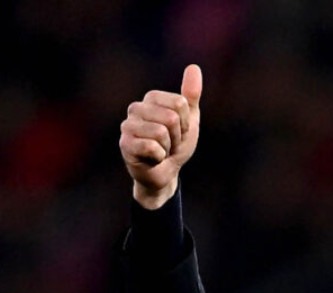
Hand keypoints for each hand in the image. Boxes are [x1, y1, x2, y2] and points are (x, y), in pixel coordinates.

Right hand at [119, 64, 202, 208]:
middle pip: (172, 117)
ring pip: (161, 132)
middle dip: (177, 136)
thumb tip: (194, 67)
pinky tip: (153, 159)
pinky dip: (159, 157)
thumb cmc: (176, 144)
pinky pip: (151, 147)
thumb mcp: (190, 119)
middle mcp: (136, 108)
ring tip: (162, 150)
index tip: (179, 131)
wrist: (166, 172)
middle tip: (170, 143)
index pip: (180, 103)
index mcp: (152, 98)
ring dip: (168, 148)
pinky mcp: (124, 145)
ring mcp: (127, 126)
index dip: (186, 122)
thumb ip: (191, 95)